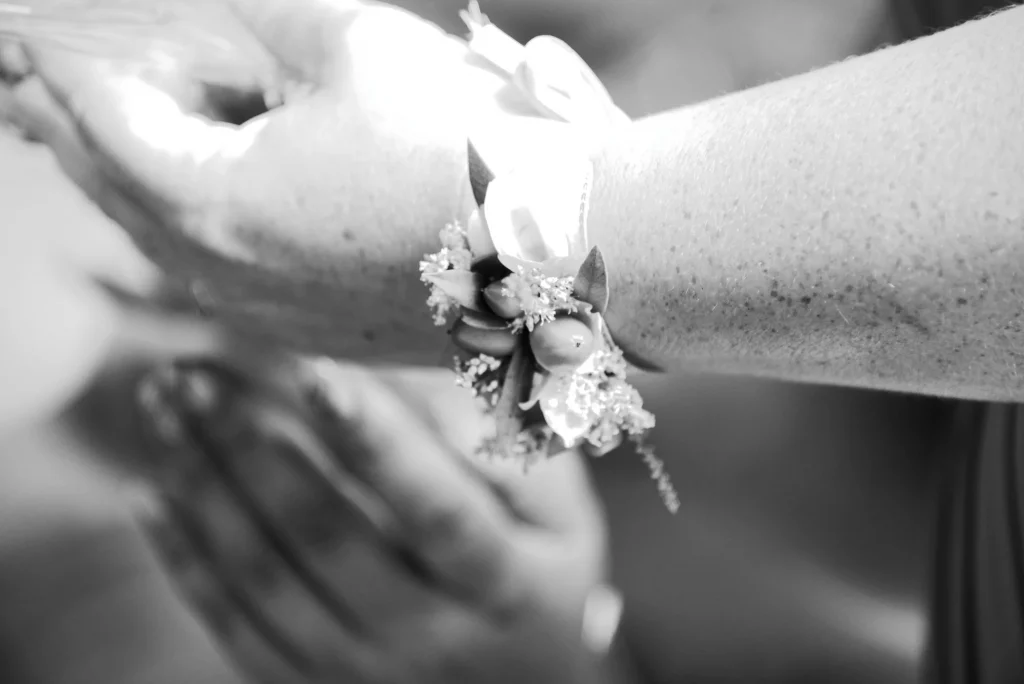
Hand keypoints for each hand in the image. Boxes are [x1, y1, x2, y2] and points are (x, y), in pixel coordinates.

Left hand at [3, 0, 577, 363]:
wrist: (575, 257)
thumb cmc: (469, 144)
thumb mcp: (353, 42)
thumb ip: (253, 16)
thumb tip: (201, 13)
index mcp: (210, 201)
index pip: (98, 113)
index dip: (62, 53)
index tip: (27, 27)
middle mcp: (222, 276)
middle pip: (113, 182)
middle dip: (77, 115)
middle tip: (38, 72)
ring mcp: (269, 316)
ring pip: (164, 233)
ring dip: (136, 168)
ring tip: (118, 119)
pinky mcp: (316, 331)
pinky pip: (222, 269)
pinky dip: (195, 215)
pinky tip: (214, 184)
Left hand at [132, 356, 618, 682]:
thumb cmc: (539, 567)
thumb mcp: (558, 507)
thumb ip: (507, 447)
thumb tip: (432, 393)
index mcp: (505, 582)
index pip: (437, 510)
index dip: (378, 444)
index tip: (316, 371)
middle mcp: (432, 636)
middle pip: (331, 540)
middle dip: (255, 449)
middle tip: (197, 372)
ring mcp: (365, 673)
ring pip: (268, 582)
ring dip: (206, 488)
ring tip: (166, 406)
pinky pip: (236, 631)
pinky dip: (188, 561)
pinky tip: (153, 492)